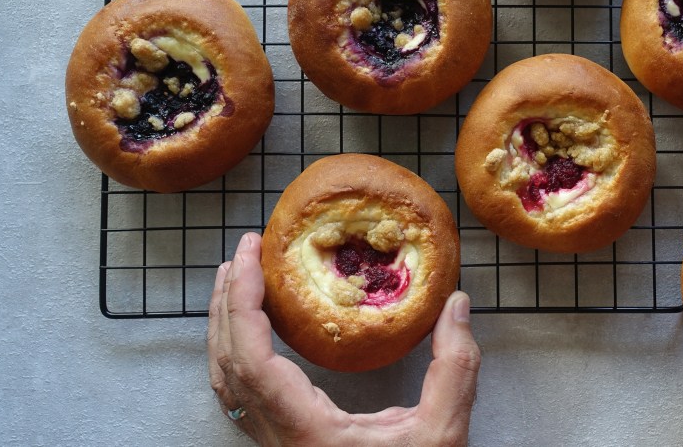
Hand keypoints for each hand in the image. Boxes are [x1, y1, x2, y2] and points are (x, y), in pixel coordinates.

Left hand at [207, 232, 480, 446]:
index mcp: (306, 433)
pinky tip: (251, 336)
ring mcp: (276, 446)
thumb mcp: (442, 435)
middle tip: (240, 255)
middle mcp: (279, 441)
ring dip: (225, 328)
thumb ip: (454, 368)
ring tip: (237, 283)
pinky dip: (237, 356)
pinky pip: (242, 397)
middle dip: (226, 303)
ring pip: (227, 384)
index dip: (243, 301)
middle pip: (227, 365)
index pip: (253, 358)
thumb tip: (456, 306)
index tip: (249, 256)